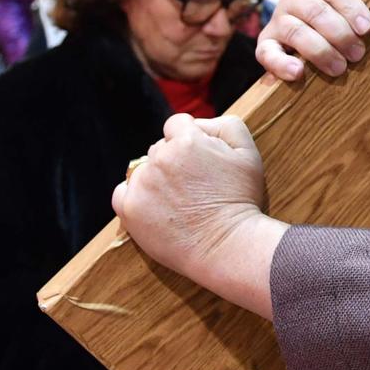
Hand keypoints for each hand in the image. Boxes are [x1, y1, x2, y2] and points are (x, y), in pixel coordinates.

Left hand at [112, 113, 266, 290]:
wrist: (228, 246)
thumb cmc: (240, 200)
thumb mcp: (248, 152)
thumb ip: (225, 125)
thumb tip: (198, 124)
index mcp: (187, 140)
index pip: (176, 125)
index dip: (190, 140)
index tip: (199, 160)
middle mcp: (160, 158)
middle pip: (159, 148)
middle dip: (173, 160)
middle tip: (193, 185)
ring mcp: (142, 184)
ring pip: (142, 169)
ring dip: (155, 178)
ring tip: (178, 200)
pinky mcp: (130, 209)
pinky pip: (121, 192)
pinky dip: (134, 196)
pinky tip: (154, 206)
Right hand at [256, 0, 369, 79]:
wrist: (311, 34)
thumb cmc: (337, 12)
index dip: (350, 7)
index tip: (366, 28)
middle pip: (315, 11)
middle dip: (340, 34)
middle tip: (358, 53)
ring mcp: (277, 22)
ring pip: (296, 32)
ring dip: (320, 52)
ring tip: (339, 67)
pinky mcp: (265, 46)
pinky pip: (267, 54)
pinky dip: (281, 64)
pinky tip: (298, 73)